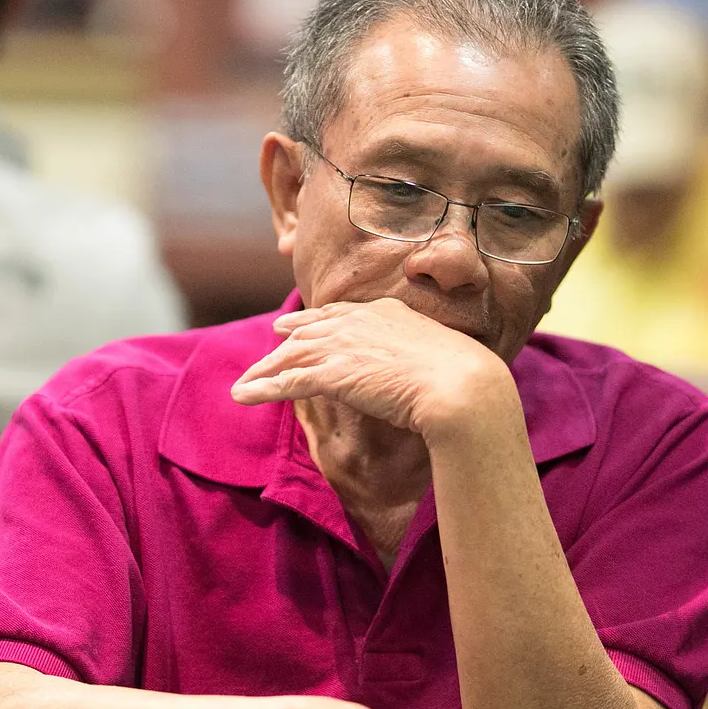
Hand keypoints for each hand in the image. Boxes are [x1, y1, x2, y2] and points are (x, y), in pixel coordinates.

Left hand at [229, 299, 508, 437]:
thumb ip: (421, 357)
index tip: (300, 320)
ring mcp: (343, 347)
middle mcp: (359, 323)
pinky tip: (242, 396)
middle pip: (310, 330)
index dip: (317, 318)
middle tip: (271, 336)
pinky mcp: (333, 374)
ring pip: (292, 356)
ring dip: (265, 371)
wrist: (462, 385)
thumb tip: (425, 372)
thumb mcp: (442, 356)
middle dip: (287, 336)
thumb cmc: (464, 377)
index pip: (341, 312)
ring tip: (243, 383)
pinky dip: (262, 389)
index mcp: (386, 313)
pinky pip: (287, 381)